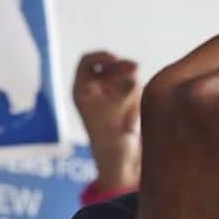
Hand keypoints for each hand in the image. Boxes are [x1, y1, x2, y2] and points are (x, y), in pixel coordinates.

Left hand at [73, 51, 141, 192]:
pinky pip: (134, 90)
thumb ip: (125, 89)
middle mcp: (95, 90)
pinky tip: (134, 116)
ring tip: (130, 112)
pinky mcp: (125, 104)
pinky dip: (137, 96)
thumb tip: (134, 76)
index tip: (115, 59)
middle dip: (123, 68)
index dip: (101, 56)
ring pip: (125, 77)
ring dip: (131, 87)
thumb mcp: (116, 110)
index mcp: (82, 91)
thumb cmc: (110, 138)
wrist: (121, 161)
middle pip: (110, 66)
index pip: (88, 61)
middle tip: (136, 68)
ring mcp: (110, 96)